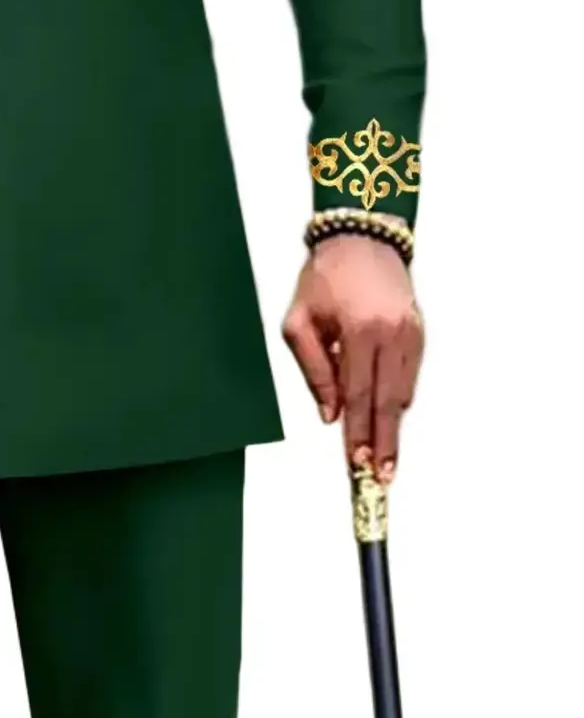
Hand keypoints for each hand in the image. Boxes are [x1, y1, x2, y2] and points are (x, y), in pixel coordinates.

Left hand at [282, 233, 423, 482]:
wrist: (361, 238)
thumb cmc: (324, 278)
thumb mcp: (299, 320)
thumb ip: (313, 369)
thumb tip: (330, 415)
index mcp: (358, 330)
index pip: (357, 395)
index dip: (359, 433)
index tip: (359, 464)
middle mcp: (391, 334)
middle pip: (388, 402)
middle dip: (385, 444)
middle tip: (382, 479)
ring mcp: (410, 333)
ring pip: (404, 392)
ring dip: (394, 427)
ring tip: (386, 460)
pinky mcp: (420, 332)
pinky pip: (410, 376)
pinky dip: (400, 400)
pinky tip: (389, 418)